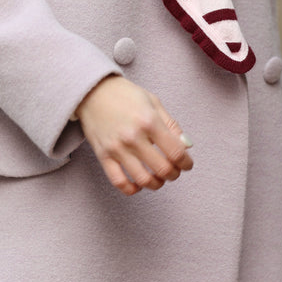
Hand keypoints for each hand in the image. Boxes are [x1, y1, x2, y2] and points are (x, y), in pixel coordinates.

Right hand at [76, 76, 193, 195]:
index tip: (187, 164)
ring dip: (156, 184)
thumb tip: (187, 146)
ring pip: (143, 180)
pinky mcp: (103, 156)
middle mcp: (133, 137)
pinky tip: (138, 185)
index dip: (186, 163)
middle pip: (162, 169)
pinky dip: (131, 189)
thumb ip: (172, 126)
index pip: (176, 152)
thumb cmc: (126, 95)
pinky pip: (118, 181)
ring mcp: (117, 148)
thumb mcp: (154, 103)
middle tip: (174, 171)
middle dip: (174, 174)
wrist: (93, 91)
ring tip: (159, 179)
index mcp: (149, 121)